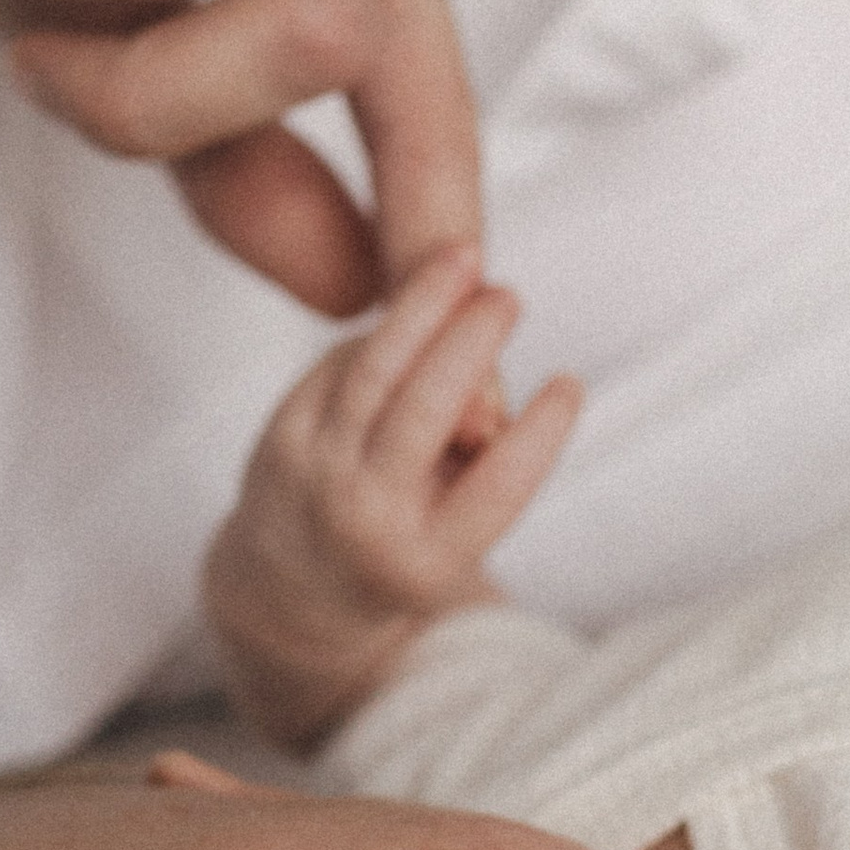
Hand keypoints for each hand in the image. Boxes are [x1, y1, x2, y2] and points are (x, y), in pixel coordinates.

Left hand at [204, 247, 580, 747]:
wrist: (294, 591)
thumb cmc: (408, 547)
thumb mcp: (459, 535)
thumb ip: (482, 462)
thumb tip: (479, 383)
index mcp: (425, 561)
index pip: (495, 488)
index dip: (539, 433)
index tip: (570, 383)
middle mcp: (363, 519)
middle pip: (422, 412)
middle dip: (469, 344)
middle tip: (509, 296)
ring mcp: (313, 475)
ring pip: (373, 372)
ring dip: (422, 306)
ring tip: (464, 258)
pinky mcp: (279, 436)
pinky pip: (342, 364)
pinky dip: (389, 331)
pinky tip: (424, 302)